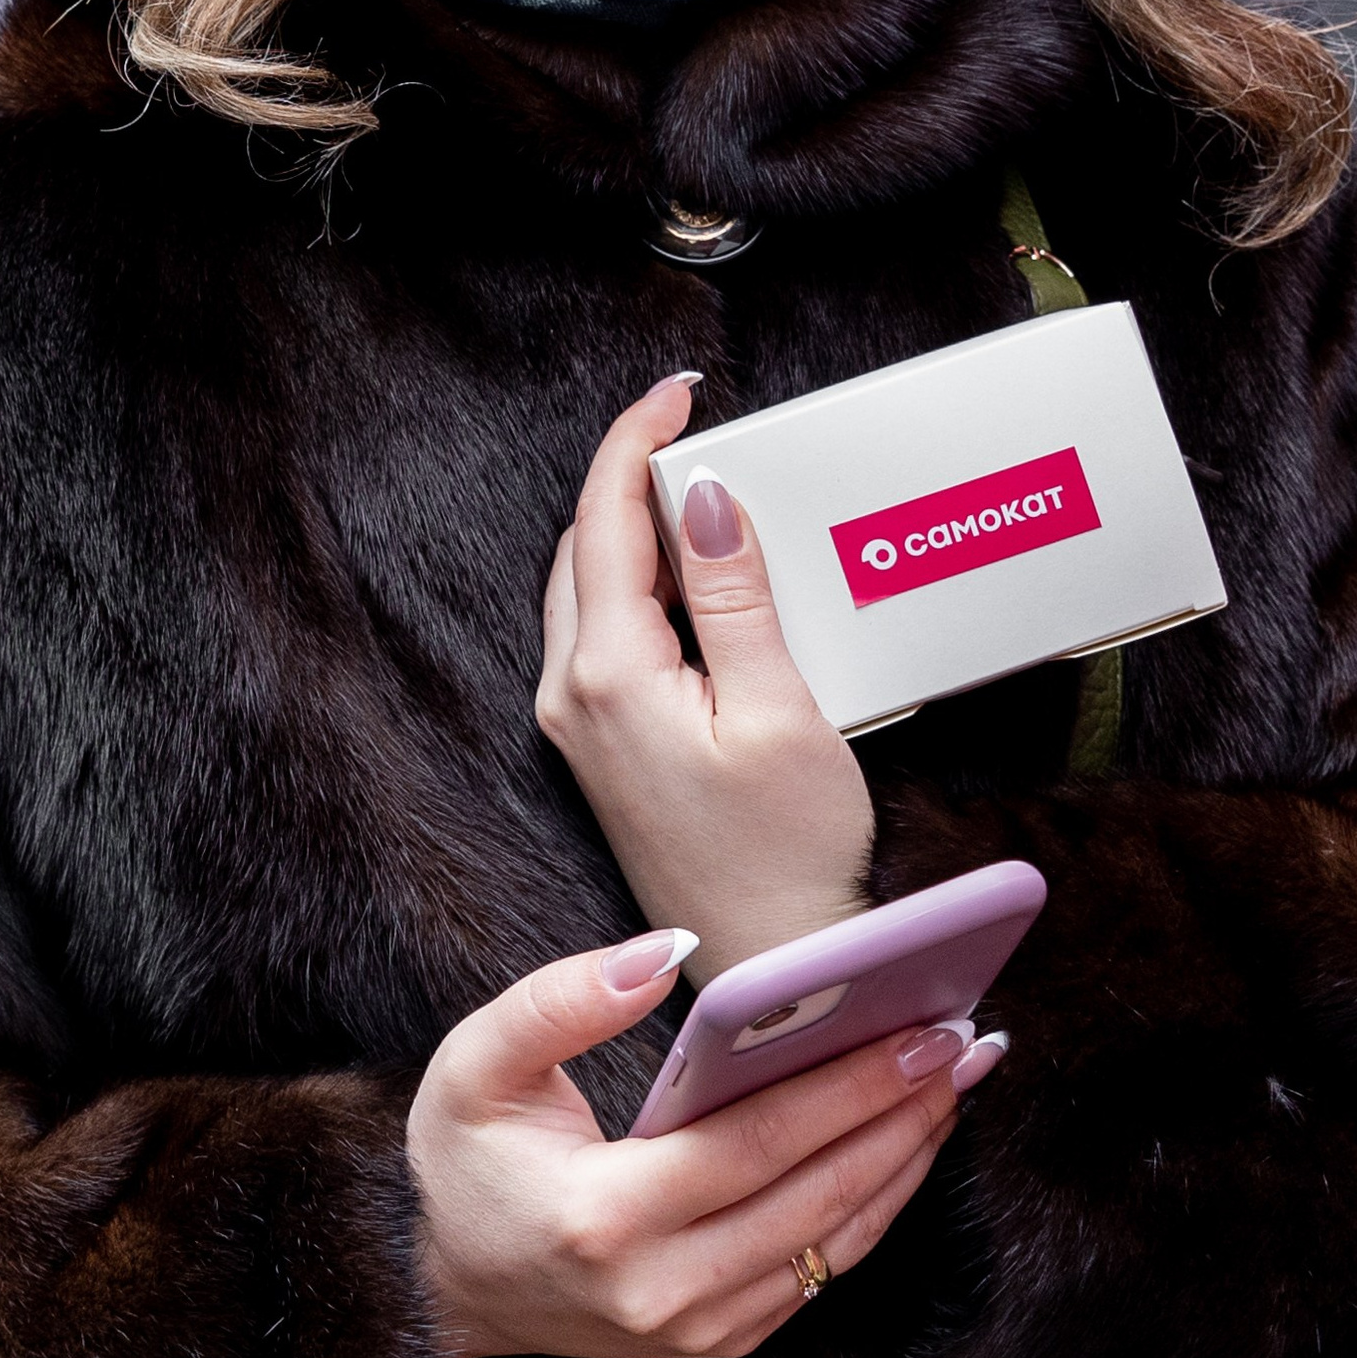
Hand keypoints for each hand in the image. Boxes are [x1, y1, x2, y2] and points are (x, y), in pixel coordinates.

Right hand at [408, 924, 1002, 1357]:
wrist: (436, 1286)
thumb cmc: (460, 1163)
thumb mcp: (477, 1064)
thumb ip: (563, 1000)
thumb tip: (666, 950)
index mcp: (606, 1218)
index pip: (759, 1146)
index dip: (851, 1088)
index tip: (924, 1030)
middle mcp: (661, 1290)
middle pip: (819, 1197)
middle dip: (902, 1115)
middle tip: (966, 1043)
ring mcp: (695, 1329)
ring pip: (835, 1243)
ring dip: (906, 1161)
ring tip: (955, 1082)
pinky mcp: (718, 1342)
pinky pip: (821, 1271)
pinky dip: (874, 1206)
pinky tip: (906, 1141)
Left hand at [538, 376, 873, 978]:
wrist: (770, 965)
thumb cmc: (784, 854)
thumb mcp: (779, 708)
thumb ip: (734, 596)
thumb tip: (703, 498)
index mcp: (608, 675)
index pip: (603, 519)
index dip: (637, 439)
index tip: (679, 392)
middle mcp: (572, 697)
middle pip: (585, 546)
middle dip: (633, 477)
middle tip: (700, 432)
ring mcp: (579, 728)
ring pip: (589, 589)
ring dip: (637, 533)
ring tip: (709, 499)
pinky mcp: (603, 750)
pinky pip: (605, 636)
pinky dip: (643, 587)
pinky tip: (699, 585)